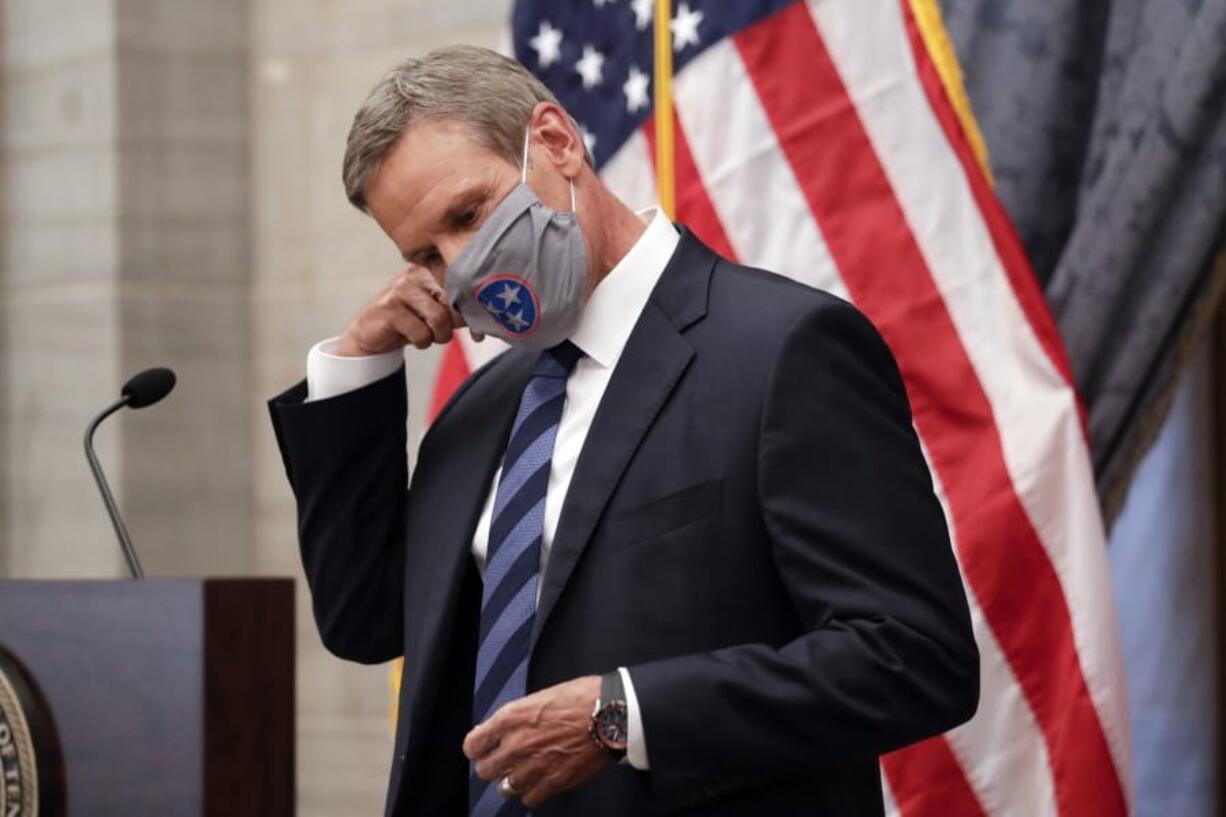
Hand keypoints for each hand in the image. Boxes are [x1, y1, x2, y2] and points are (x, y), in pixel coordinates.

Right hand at [336, 264, 482, 355]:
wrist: (373, 331)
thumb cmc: (412, 320)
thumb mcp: (438, 312)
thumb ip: (461, 312)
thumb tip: (487, 324)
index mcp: (432, 269)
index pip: (463, 286)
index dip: (473, 312)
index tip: (478, 334)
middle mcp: (417, 273)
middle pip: (454, 300)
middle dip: (457, 324)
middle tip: (446, 334)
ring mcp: (402, 289)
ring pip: (439, 318)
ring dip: (438, 336)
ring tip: (428, 335)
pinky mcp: (389, 307)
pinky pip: (421, 332)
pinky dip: (421, 342)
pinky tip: (412, 337)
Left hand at [464, 675, 611, 808]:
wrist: (611, 713)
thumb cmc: (582, 697)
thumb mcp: (541, 696)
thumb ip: (518, 716)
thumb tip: (502, 729)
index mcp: (511, 718)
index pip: (473, 744)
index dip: (477, 747)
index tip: (482, 748)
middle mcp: (517, 745)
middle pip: (485, 770)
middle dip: (493, 765)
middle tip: (504, 761)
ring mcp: (534, 766)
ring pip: (505, 788)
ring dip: (512, 781)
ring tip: (523, 773)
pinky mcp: (553, 782)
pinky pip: (529, 799)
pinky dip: (532, 792)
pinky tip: (540, 781)